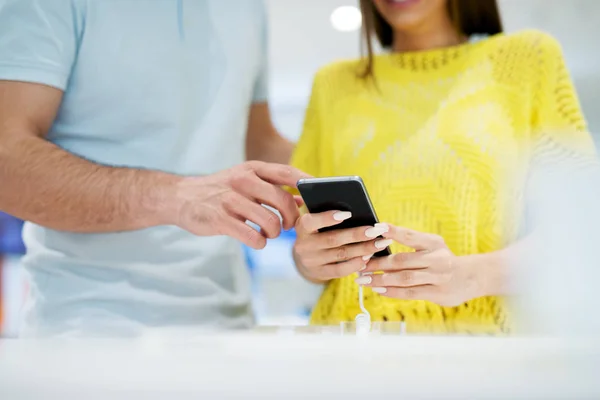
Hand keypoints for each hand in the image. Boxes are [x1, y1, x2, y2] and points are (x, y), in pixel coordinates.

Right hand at [172, 161, 308, 248]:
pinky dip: (259, 242)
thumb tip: (302, 200)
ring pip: (270, 221)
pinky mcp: (221, 219)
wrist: (182, 197)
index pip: (287, 173)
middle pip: (283, 200)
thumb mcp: (246, 182)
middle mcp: (242, 180)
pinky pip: (253, 236)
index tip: (317, 195)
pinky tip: (256, 240)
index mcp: (252, 169)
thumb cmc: (220, 191)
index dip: (306, 184)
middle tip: (288, 226)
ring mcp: (231, 200)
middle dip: (292, 218)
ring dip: (274, 233)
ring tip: (268, 233)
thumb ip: (273, 189)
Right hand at [293, 214, 393, 283]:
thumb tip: (356, 213)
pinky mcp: (320, 273)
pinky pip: (340, 271)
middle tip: (376, 230)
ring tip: (380, 243)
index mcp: (302, 227)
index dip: (328, 218)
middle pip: (333, 239)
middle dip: (357, 234)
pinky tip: (369, 258)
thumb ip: (328, 217)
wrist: (306, 258)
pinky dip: (356, 264)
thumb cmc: (317, 232)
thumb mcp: (316, 223)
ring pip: (341, 255)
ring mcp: (311, 261)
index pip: (311, 222)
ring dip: (363, 249)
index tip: (348, 214)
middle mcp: (304, 245)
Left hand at [358, 224, 482, 306]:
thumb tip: (379, 236)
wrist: (471, 277)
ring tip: (364, 280)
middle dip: (378, 263)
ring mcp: (438, 277)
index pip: (410, 236)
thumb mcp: (432, 245)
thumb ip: (411, 242)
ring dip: (381, 279)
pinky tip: (379, 290)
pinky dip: (393, 292)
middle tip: (361, 264)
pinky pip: (410, 293)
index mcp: (434, 243)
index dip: (394, 231)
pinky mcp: (437, 293)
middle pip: (402, 261)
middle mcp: (437, 259)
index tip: (377, 227)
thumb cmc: (442, 259)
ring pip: (404, 278)